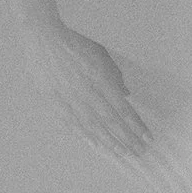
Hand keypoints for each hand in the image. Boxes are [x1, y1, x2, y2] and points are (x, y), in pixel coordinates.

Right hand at [22, 22, 185, 192]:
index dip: (136, 125)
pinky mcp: (56, 103)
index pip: (123, 108)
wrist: (44, 39)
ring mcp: (70, 100)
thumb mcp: (101, 54)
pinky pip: (73, 124)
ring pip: (93, 127)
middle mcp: (88, 93)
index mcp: (101, 79)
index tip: (147, 137)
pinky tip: (96, 145)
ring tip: (122, 153)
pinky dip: (86, 136)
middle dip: (127, 138)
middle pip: (111, 122)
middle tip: (139, 151)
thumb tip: (126, 94)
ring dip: (109, 142)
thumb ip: (114, 75)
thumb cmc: (75, 43)